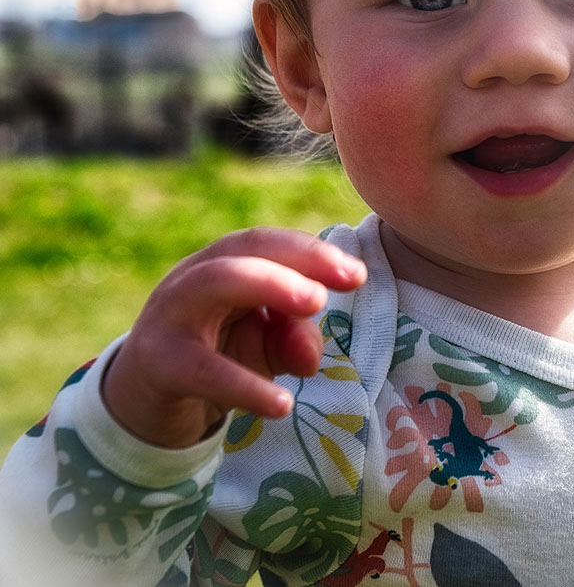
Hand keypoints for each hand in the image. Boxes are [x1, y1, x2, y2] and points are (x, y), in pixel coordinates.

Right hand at [101, 227, 365, 448]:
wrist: (141, 403)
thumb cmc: (216, 358)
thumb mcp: (263, 347)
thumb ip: (292, 339)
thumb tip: (311, 355)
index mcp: (225, 262)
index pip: (270, 243)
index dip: (315, 253)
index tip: (358, 274)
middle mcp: (195, 275)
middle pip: (245, 248)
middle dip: (299, 258)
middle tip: (345, 279)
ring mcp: (169, 313)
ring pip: (214, 282)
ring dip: (270, 286)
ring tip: (316, 306)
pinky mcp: (155, 362)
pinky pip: (200, 368)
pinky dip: (243, 385)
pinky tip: (281, 404)